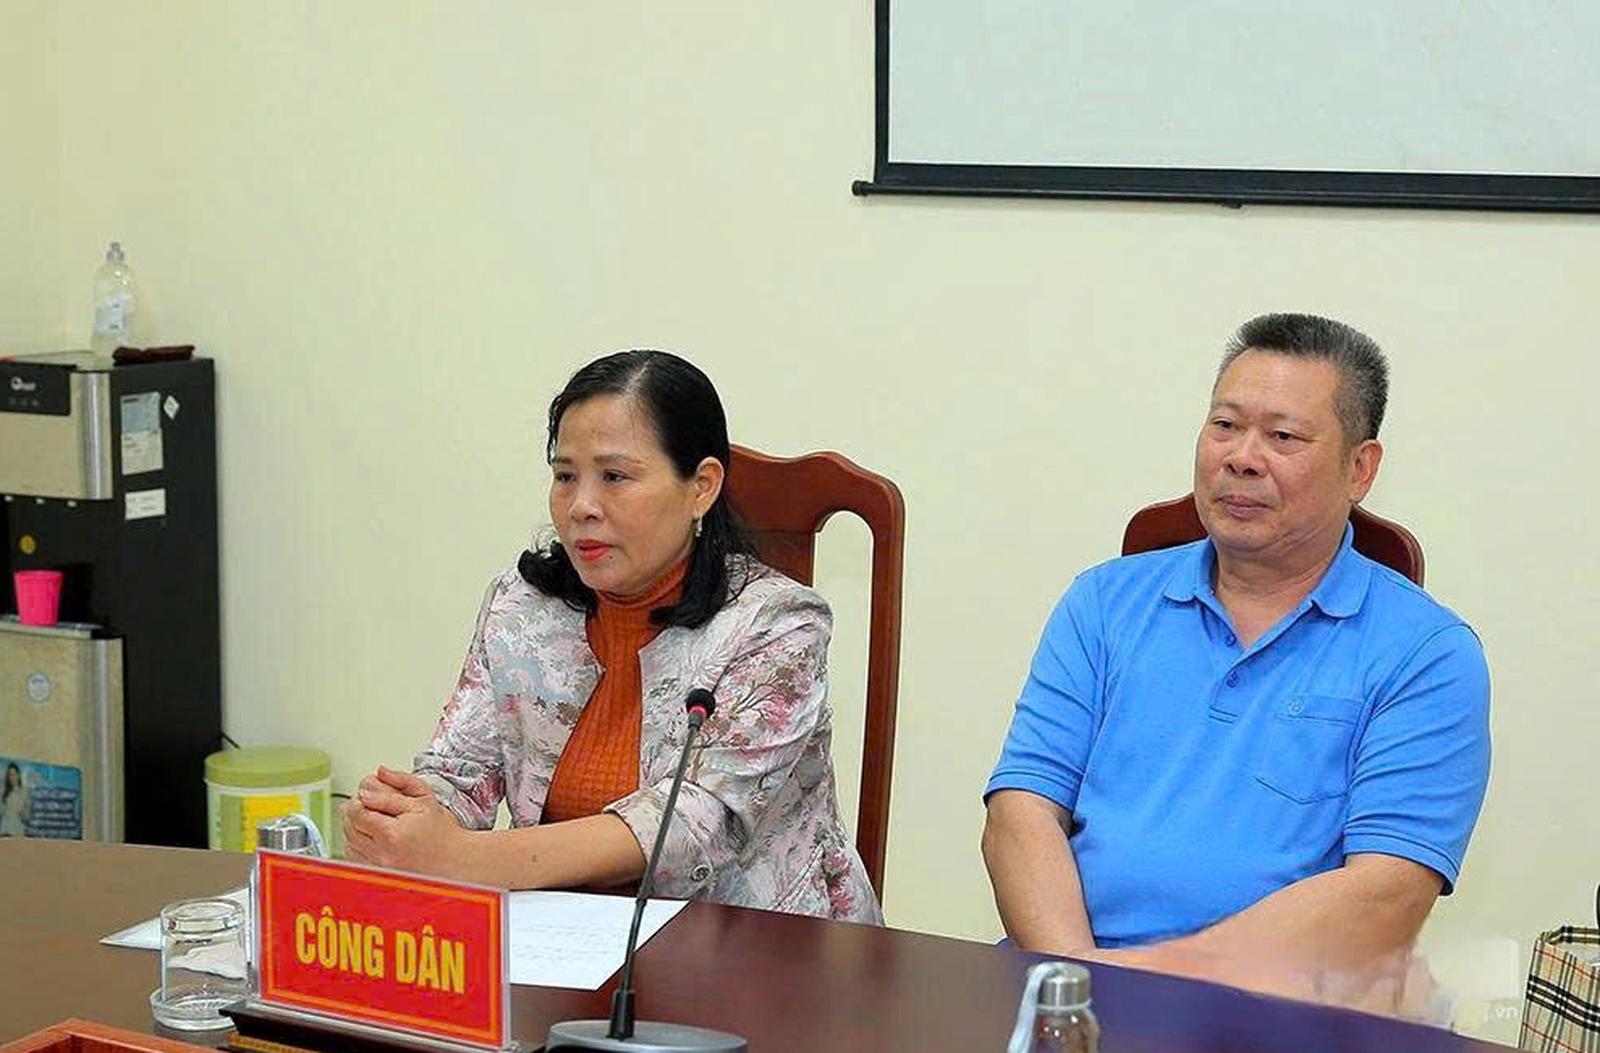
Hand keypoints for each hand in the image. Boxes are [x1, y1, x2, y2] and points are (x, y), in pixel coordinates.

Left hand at [342, 766, 469, 878]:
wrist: (454, 859)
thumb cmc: (441, 831)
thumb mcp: (424, 799)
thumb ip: (400, 783)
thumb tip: (378, 774)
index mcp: (392, 833)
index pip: (357, 812)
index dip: (359, 799)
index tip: (368, 795)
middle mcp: (382, 854)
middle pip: (349, 827)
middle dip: (355, 812)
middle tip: (370, 805)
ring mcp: (379, 868)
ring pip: (348, 843)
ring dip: (354, 828)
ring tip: (372, 821)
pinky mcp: (378, 875)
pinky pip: (355, 858)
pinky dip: (357, 845)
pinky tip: (372, 838)